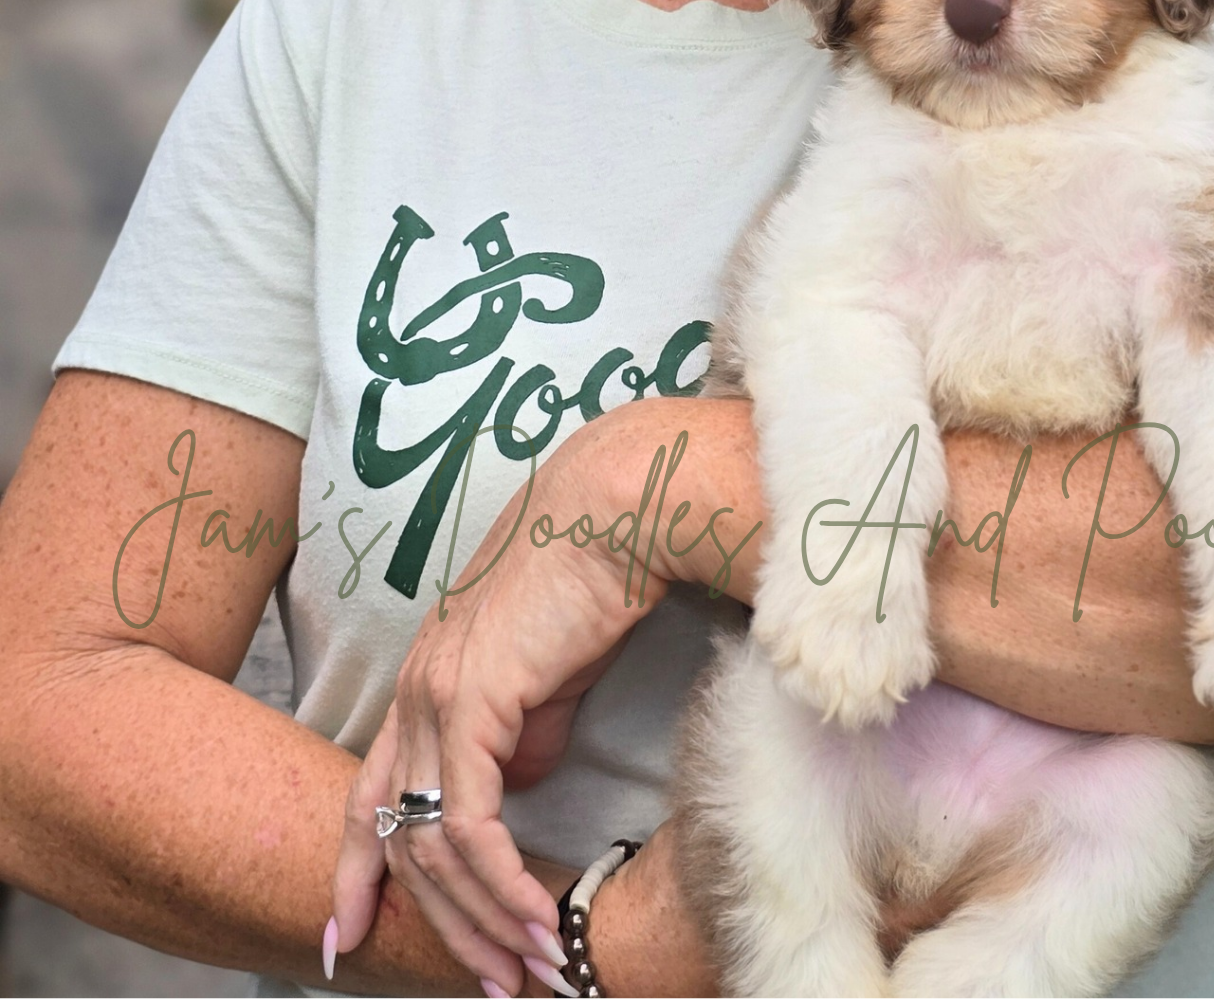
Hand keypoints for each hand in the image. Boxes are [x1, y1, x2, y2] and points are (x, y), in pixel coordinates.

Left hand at [329, 413, 683, 994]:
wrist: (616, 511)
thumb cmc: (592, 578)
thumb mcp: (545, 672)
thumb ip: (519, 728)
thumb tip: (518, 778)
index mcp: (422, 682)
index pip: (365, 794)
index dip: (354, 872)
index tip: (347, 938)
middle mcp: (413, 692)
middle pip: (396, 838)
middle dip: (442, 926)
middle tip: (495, 984)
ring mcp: (435, 696)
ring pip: (431, 845)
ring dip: (484, 920)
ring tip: (534, 967)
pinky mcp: (472, 703)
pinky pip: (471, 826)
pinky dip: (504, 884)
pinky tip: (539, 916)